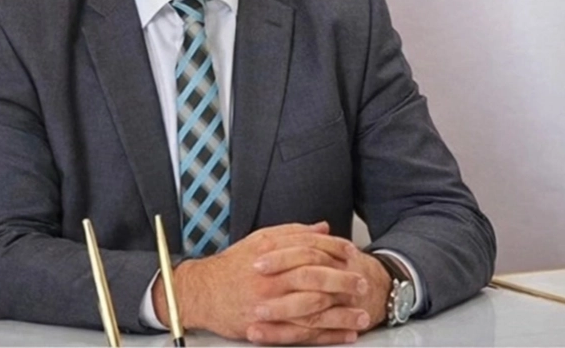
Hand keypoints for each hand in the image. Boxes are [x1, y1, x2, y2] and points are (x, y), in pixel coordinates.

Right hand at [152, 223, 369, 343]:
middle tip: (362, 284)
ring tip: (362, 316)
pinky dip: (327, 336)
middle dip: (343, 281)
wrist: (202, 293)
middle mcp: (271, 278)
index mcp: (270, 253)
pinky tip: (344, 335)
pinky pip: (302, 334)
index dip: (334, 249)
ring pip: (312, 310)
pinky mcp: (267, 327)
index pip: (310, 248)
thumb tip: (322, 228)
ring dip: (341, 314)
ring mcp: (269, 304)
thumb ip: (292, 233)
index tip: (351, 252)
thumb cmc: (232, 266)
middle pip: (315, 278)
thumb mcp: (260, 240)